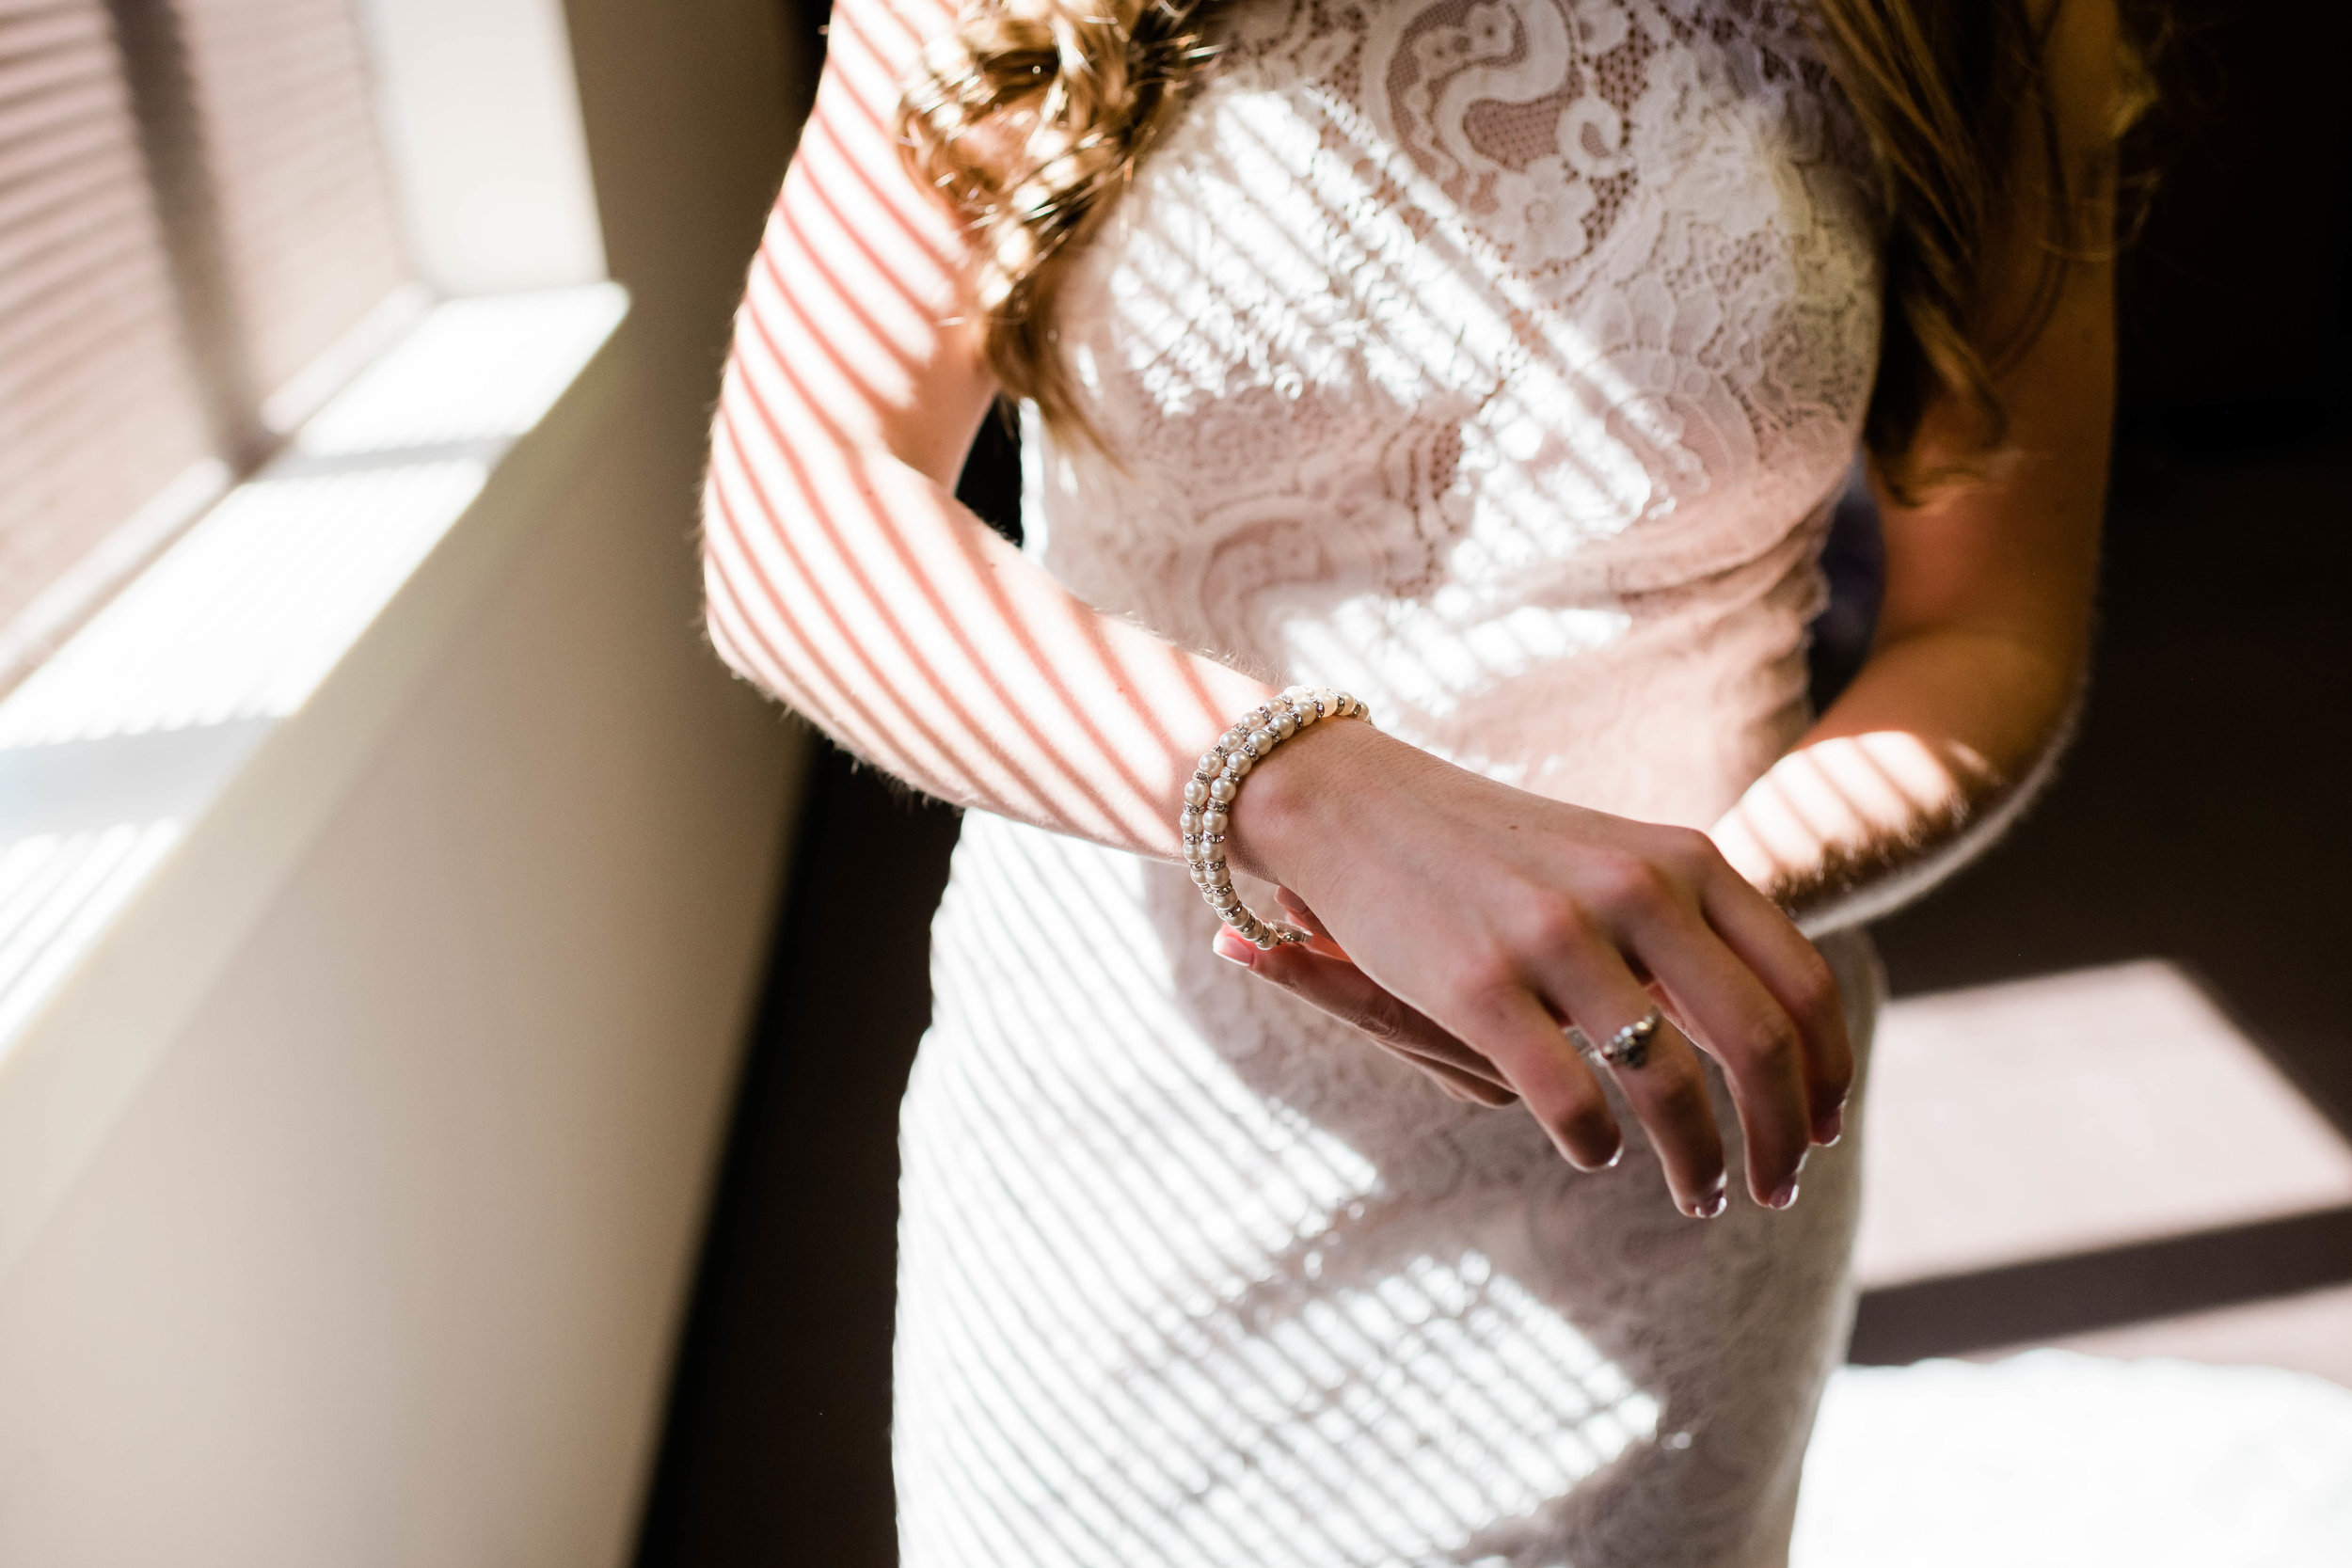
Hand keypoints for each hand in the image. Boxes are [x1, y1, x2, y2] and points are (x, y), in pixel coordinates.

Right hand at [1223, 719, 1851, 1217]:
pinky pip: (1571, 1099)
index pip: (1800, 984)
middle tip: (1775, 1192)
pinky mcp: (1478, 984)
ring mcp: (1556, 935)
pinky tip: (1596, 1153)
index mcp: (1682, 859)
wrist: (1354, 803)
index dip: (1827, 1075)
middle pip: (1758, 1044)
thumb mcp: (1610, 863)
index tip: (1823, 1133)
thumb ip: (1690, 935)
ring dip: (1697, 1162)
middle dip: (1782, 1138)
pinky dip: (1597, 1145)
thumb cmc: (1492, 851)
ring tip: (1699, 1196)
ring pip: (1670, 1085)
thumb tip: (1774, 1041)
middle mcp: (1635, 889)